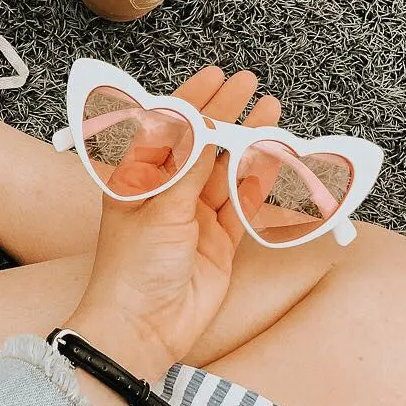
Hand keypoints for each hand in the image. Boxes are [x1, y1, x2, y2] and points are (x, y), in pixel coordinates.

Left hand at [66, 68, 280, 383]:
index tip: (214, 77)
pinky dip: (259, 180)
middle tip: (249, 84)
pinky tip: (273, 154)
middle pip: (200, 145)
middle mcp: (165, 195)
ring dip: (247, 142)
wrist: (143, 329)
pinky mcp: (219, 243)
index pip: (165, 130)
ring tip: (271, 110)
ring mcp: (194, 218)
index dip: (189, 101)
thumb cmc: (132, 269)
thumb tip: (200, 122)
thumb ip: (187, 167)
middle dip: (224, 113)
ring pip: (225, 171)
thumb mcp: (158, 210)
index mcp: (135, 181)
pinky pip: (243, 204)